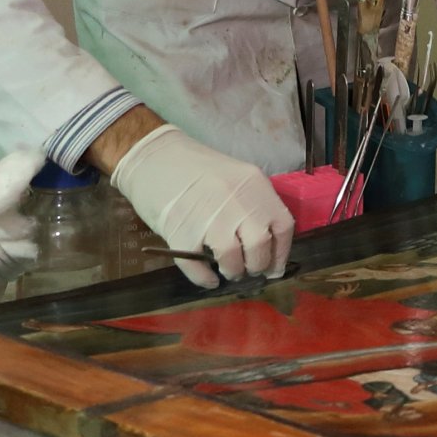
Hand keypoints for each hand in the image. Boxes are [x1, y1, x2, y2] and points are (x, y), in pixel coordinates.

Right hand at [110, 124, 294, 288]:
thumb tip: (267, 243)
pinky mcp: (180, 234)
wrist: (154, 157)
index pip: (282, 226)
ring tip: (229, 270)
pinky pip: (197, 267)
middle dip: (257, 265)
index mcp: (254, 186)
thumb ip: (252, 203)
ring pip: (231, 260)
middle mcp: (235, 203)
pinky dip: (205, 279)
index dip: (281, 252)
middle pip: (260, 246)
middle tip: (249, 269)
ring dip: (233, 271)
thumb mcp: (236, 177)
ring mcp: (208, 219)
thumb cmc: (197, 168)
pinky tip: (209, 279)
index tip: (275, 267)